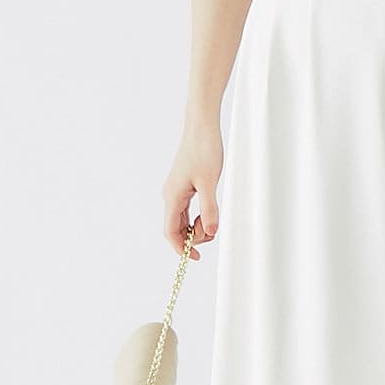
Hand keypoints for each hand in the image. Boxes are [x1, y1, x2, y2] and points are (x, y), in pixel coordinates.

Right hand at [163, 123, 222, 258]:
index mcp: (173, 197)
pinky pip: (188, 209)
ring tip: (213, 216)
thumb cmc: (204, 151)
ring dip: (197, 225)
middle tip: (214, 226)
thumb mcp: (210, 182)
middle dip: (194, 235)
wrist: (201, 128)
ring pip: (183, 219)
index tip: (195, 256)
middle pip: (177, 228)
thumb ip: (209, 209)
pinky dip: (198, 215)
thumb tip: (211, 231)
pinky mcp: (184, 185)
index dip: (181, 248)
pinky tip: (210, 210)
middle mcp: (170, 196)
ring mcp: (176, 191)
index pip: (170, 232)